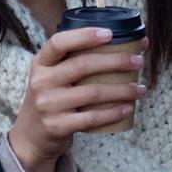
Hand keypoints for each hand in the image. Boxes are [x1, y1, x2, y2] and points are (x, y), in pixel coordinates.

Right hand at [10, 28, 147, 171]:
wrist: (31, 137)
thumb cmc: (52, 98)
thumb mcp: (51, 76)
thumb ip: (75, 60)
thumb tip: (127, 44)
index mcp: (41, 63)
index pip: (59, 42)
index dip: (84, 36)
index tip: (110, 34)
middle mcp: (41, 81)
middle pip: (82, 66)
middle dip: (115, 61)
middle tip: (138, 61)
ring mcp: (48, 105)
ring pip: (92, 93)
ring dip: (121, 90)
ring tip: (140, 88)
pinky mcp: (57, 126)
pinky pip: (91, 118)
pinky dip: (113, 113)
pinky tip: (128, 109)